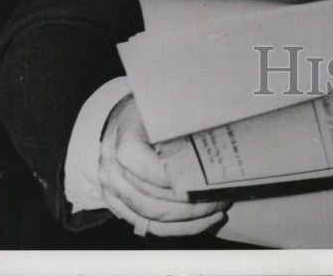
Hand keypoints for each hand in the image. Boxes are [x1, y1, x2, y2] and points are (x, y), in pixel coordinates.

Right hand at [99, 93, 230, 236]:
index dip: (172, 177)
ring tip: (217, 208)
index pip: (144, 167)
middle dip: (189, 203)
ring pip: (151, 217)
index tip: (202, 178)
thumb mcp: (164, 103)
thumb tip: (218, 123)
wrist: (124, 119)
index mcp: (123, 140)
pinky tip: (202, 221)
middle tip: (220, 195)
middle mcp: (112, 170)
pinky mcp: (120, 205)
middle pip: (149, 199)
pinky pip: (148, 225)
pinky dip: (178, 228)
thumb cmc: (150, 109)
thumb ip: (183, 115)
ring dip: (188, 219)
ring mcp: (114, 191)